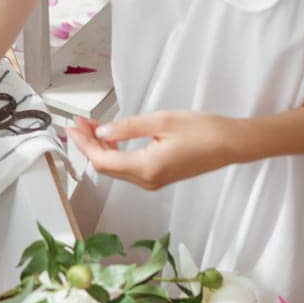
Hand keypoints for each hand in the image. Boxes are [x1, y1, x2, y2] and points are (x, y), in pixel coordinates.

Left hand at [68, 109, 239, 190]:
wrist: (230, 144)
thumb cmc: (202, 130)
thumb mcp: (161, 121)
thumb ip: (128, 127)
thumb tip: (101, 130)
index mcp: (146, 168)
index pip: (102, 160)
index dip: (83, 144)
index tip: (72, 126)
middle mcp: (147, 180)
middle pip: (105, 166)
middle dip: (88, 145)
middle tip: (78, 122)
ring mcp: (153, 181)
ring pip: (115, 168)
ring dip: (100, 148)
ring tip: (91, 125)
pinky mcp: (159, 177)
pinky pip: (128, 167)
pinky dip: (115, 152)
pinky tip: (112, 136)